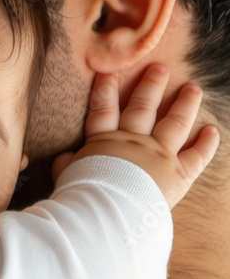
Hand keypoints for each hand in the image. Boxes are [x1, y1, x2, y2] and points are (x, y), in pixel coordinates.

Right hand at [52, 64, 219, 207]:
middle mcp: (134, 142)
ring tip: (193, 88)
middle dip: (151, 85)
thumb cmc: (81, 193)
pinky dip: (206, 144)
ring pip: (175, 124)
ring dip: (184, 104)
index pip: (103, 108)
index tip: (109, 70)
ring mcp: (158, 156)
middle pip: (143, 108)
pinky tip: (213, 130)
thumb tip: (65, 156)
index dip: (105, 88)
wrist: (105, 211)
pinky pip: (196, 157)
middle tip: (160, 67)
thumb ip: (66, 162)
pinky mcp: (178, 174)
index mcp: (104, 141)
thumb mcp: (65, 174)